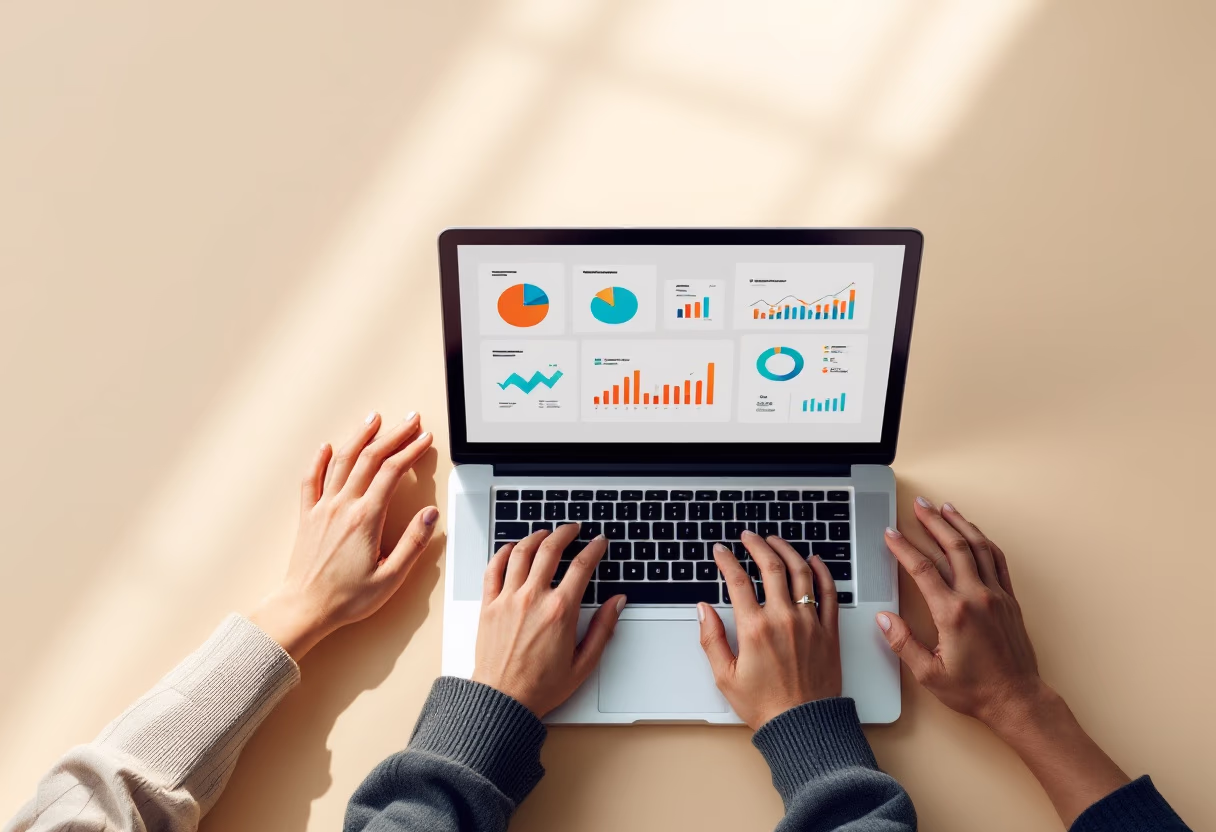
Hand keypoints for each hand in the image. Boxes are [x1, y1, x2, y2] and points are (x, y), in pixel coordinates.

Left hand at [250, 411, 436, 659]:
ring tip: (374, 419)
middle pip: (370, 458)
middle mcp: (342, 506)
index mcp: (366, 519)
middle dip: (394, 435)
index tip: (425, 439)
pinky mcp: (307, 516)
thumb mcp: (391, 577)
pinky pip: (311, 479)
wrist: (304, 608)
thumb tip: (431, 515)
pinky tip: (326, 446)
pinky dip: (318, 459)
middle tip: (410, 420)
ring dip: (360, 436)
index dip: (411, 451)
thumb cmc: (346, 598)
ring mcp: (322, 508)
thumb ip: (413, 543)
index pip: (392, 472)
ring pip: (341, 461)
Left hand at [472, 525, 625, 716]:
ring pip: (521, 552)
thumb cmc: (540, 687)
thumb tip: (618, 603)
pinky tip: (512, 548)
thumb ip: (603, 629)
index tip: (599, 542)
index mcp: (560, 611)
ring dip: (536, 537)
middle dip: (566, 533)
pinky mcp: (488, 605)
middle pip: (551, 549)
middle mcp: (533, 599)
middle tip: (573, 528)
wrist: (502, 701)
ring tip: (545, 533)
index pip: (582, 566)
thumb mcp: (583, 663)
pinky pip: (493, 568)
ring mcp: (508, 599)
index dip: (594, 549)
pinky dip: (503, 552)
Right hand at [698, 532, 841, 729]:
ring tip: (775, 541)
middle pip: (770, 567)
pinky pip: (829, 593)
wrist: (804, 727)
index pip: (737, 581)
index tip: (721, 551)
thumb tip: (702, 610)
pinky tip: (814, 561)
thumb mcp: (725, 677)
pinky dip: (822, 572)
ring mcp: (810, 623)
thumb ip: (711, 639)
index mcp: (755, 629)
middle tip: (748, 537)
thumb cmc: (766, 706)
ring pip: (801, 572)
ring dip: (787, 550)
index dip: (726, 560)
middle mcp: (784, 619)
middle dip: (757, 545)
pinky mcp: (829, 631)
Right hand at [877, 497, 1044, 728]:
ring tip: (944, 507)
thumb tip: (883, 619)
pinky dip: (983, 541)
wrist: (1017, 700)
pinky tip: (974, 532)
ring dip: (959, 524)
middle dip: (932, 522)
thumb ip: (903, 643)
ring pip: (977, 547)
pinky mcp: (1009, 600)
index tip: (890, 534)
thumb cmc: (975, 690)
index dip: (903, 548)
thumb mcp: (929, 674)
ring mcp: (996, 596)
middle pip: (952, 547)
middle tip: (919, 505)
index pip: (922, 569)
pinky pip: (997, 560)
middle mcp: (976, 597)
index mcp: (952, 613)